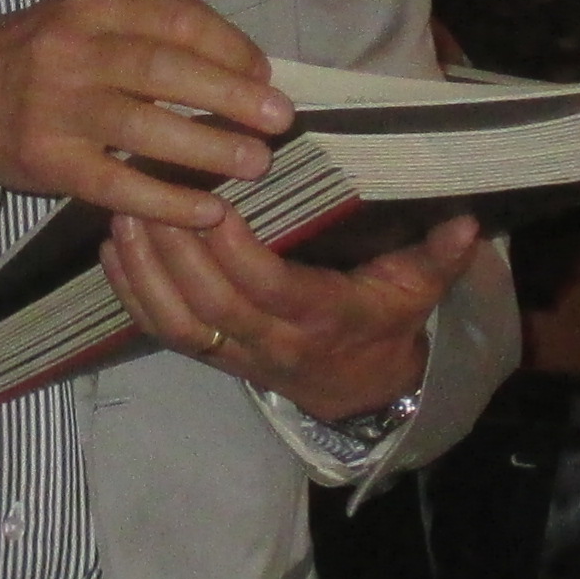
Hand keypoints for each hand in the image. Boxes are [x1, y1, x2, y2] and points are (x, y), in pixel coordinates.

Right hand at [0, 0, 288, 229]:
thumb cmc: (41, 55)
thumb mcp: (88, 19)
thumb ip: (152, 32)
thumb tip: (246, 67)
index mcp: (93, 3)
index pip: (178, 17)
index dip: (230, 47)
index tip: (265, 76)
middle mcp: (73, 48)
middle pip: (166, 69)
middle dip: (232, 95)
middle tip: (279, 121)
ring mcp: (57, 106)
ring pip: (145, 127)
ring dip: (209, 149)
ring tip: (256, 164)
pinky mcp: (48, 160)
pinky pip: (117, 183)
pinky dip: (166, 200)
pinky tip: (207, 212)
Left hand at [106, 205, 480, 424]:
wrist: (360, 391)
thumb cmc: (385, 324)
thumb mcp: (419, 292)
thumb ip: (440, 258)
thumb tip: (467, 223)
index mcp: (320, 320)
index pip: (268, 288)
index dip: (235, 250)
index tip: (213, 199)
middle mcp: (269, 343)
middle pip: (209, 303)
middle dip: (173, 249)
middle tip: (148, 187)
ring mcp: (234, 354)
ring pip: (177, 321)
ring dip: (143, 270)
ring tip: (121, 211)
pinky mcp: (210, 355)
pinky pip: (162, 332)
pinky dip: (131, 294)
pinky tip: (111, 249)